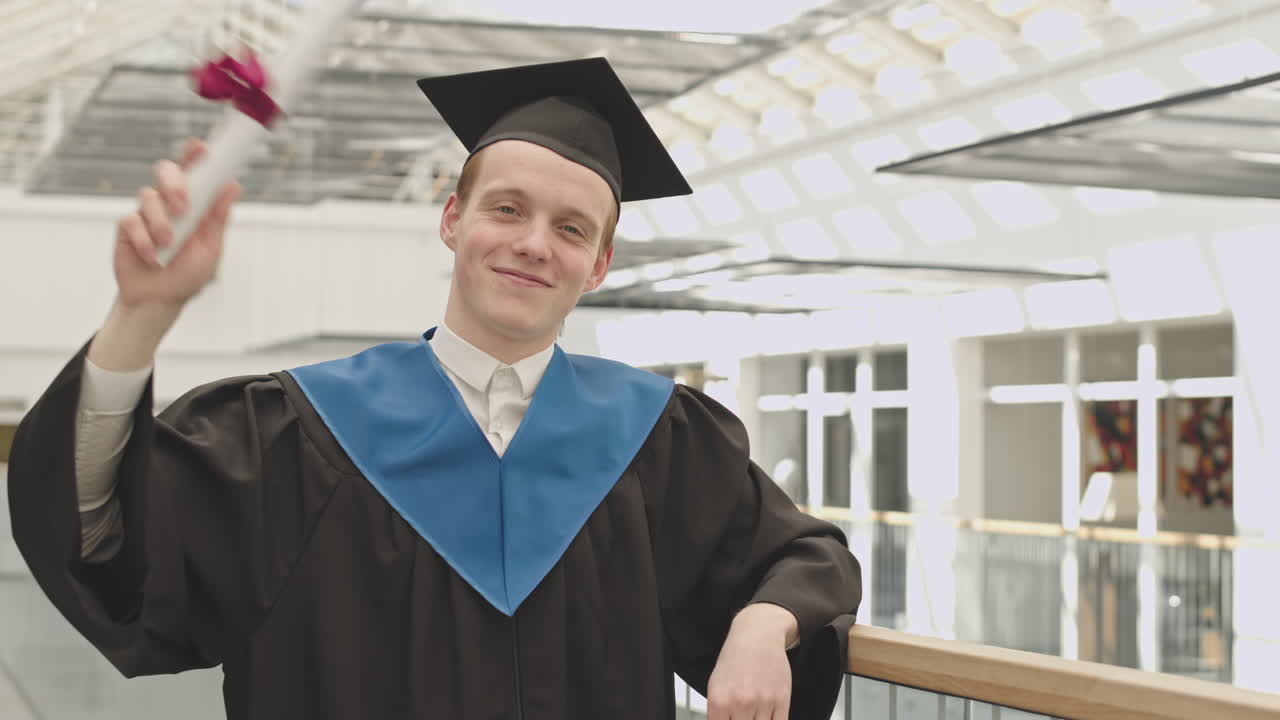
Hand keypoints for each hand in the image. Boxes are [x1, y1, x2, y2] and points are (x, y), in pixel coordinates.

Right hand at [114, 138, 241, 308]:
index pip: (194, 172)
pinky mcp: (128, 227)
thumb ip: (218, 217)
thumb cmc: (188, 274)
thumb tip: (233, 185)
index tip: (200, 147)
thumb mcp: (210, 248)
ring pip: (149, 196)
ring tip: (169, 245)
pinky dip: (144, 239)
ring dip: (161, 223)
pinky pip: (132, 220)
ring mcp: (147, 213)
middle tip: (183, 207)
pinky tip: (152, 256)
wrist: (160, 300)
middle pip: (166, 171)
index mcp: (194, 204)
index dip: (195, 155)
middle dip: (174, 183)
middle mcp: (169, 203)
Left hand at [706, 604, 797, 718]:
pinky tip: (767, 715)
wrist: (758, 636)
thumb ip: (718, 713)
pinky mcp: (782, 700)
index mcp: (719, 701)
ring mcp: (763, 703)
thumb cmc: (735, 659)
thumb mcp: (716, 685)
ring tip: (754, 712)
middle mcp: (740, 703)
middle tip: (744, 714)